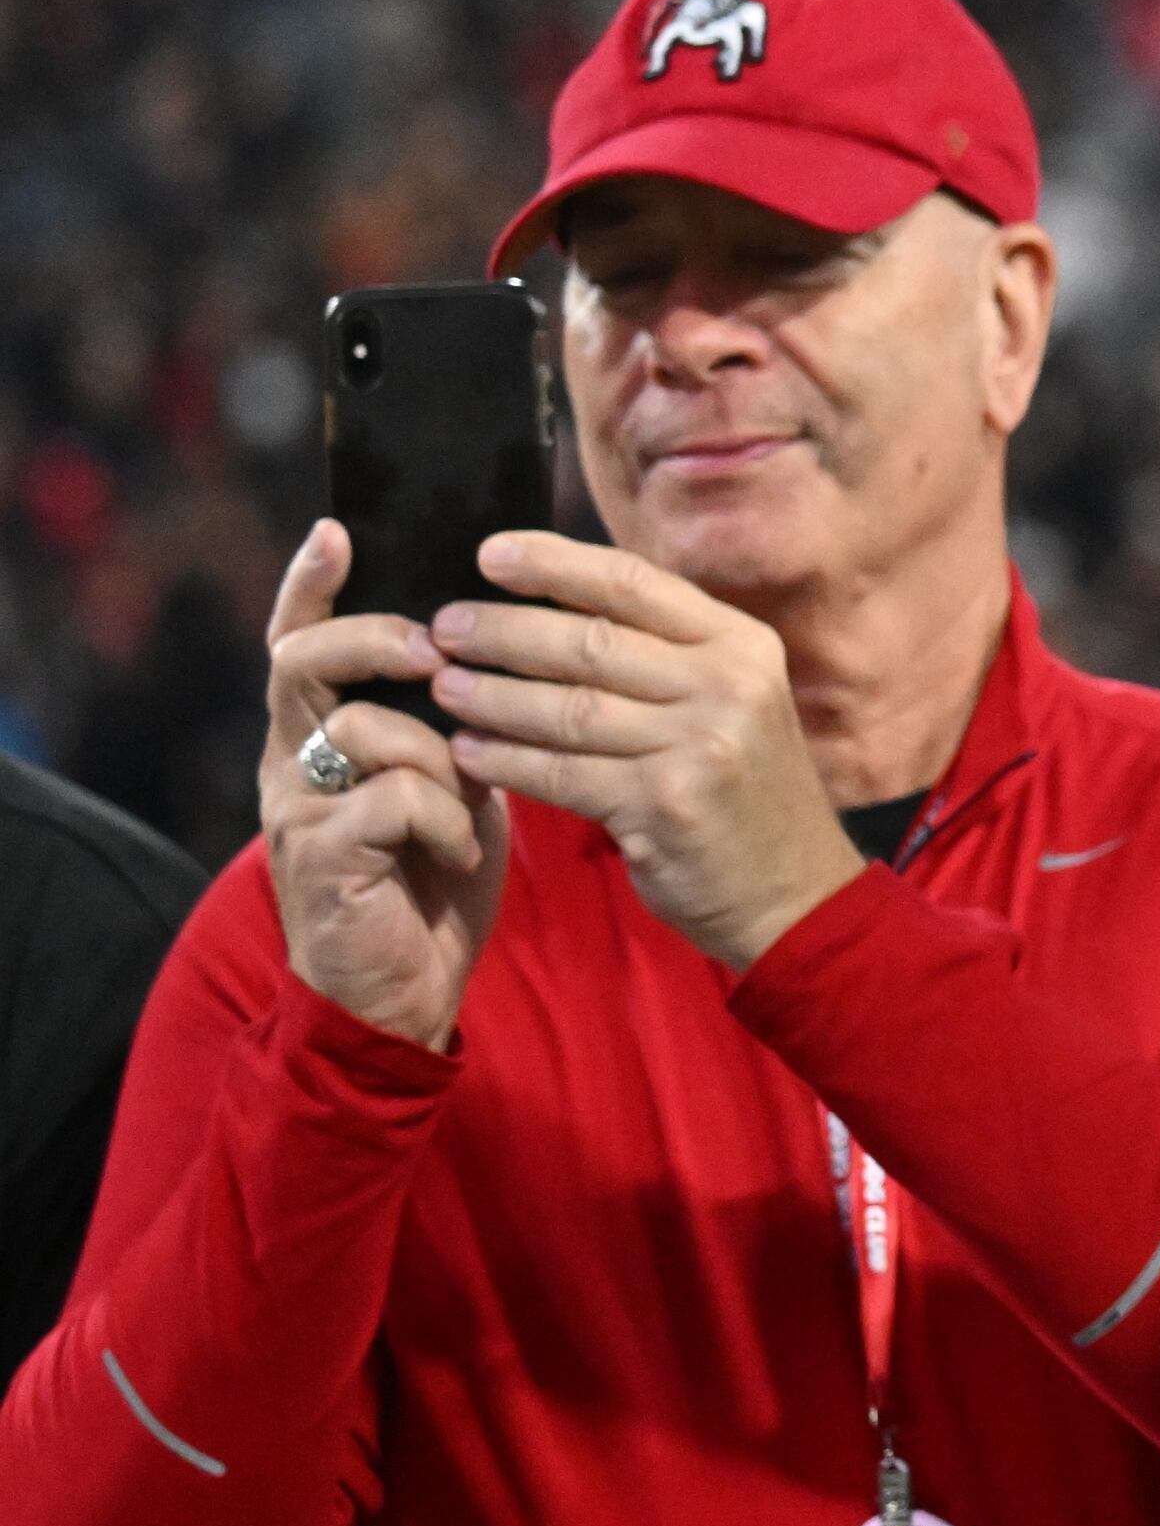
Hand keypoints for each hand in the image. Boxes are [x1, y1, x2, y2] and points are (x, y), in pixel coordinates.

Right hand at [260, 519, 511, 1047]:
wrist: (401, 995)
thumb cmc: (430, 882)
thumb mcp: (449, 785)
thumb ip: (452, 724)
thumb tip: (503, 653)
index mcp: (320, 734)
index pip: (301, 639)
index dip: (312, 585)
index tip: (339, 530)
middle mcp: (290, 761)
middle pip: (302, 661)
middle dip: (375, 640)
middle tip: (436, 649)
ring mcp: (298, 809)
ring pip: (358, 730)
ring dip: (435, 754)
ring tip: (470, 798)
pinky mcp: (322, 858)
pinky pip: (391, 801)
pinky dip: (444, 820)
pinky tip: (462, 854)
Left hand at [430, 532, 862, 967]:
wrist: (796, 895)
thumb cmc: (744, 792)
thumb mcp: (730, 704)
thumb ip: (663, 656)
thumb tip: (554, 606)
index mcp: (741, 645)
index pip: (633, 583)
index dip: (554, 564)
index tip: (489, 556)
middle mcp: (727, 685)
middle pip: (591, 642)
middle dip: (504, 632)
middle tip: (443, 630)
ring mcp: (700, 745)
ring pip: (569, 708)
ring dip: (493, 696)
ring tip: (444, 688)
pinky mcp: (665, 804)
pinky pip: (562, 772)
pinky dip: (507, 761)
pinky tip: (470, 752)